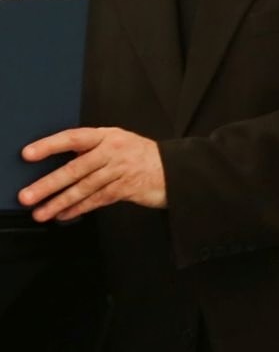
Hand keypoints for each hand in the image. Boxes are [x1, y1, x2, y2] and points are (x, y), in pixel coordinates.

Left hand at [19, 127, 165, 221]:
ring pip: (84, 188)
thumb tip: (62, 159)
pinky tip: (64, 215)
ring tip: (40, 212)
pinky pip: (98, 200)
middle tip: (27, 195)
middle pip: (76, 168)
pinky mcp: (128, 188)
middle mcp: (114, 151)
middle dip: (48, 184)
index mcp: (108, 136)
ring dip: (59, 202)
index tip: (28, 154)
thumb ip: (93, 149)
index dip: (50, 145)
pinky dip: (79, 208)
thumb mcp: (119, 142)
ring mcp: (121, 170)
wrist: (177, 170)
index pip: (73, 138)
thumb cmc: (143, 156)